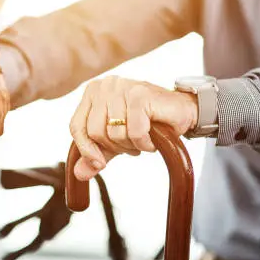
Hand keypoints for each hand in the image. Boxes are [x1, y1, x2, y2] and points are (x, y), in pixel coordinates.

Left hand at [69, 76, 197, 180]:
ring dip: (131, 145)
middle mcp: (105, 85)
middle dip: (115, 147)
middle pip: (95, 132)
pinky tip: (153, 138)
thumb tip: (78, 174)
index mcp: (93, 92)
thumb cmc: (147, 123)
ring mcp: (122, 87)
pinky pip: (134, 131)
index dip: (86, 149)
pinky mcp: (139, 94)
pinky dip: (144, 142)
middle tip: (131, 144)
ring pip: (114, 133)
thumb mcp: (115, 141)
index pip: (76, 126)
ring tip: (143, 139)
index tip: (99, 164)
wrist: (182, 112)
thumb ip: (95, 155)